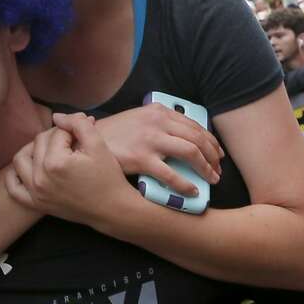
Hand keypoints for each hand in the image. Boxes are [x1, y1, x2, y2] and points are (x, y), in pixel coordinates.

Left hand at [6, 113, 133, 225]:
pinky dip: (15, 175)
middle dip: (55, 137)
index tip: (83, 135)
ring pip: (21, 159)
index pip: (56, 133)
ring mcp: (35, 192)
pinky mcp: (35, 203)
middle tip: (72, 142)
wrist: (112, 209)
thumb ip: (78, 123)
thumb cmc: (108, 176)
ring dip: (33, 150)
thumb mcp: (98, 144)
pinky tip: (28, 167)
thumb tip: (57, 117)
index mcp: (56, 162)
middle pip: (39, 143)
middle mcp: (40, 178)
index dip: (71, 129)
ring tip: (50, 150)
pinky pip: (13, 187)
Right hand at [93, 105, 221, 197]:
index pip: (194, 125)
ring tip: (212, 180)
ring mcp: (150, 139)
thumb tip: (182, 137)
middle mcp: (157, 122)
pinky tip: (192, 191)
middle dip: (213, 156)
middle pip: (197, 138)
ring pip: (191, 152)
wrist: (85, 141)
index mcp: (158, 111)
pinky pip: (171, 174)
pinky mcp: (141, 158)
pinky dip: (185, 184)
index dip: (211, 141)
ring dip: (206, 168)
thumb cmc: (112, 134)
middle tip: (218, 170)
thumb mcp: (137, 119)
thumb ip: (158, 123)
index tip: (217, 154)